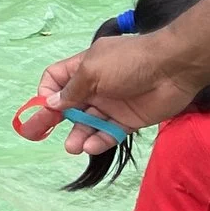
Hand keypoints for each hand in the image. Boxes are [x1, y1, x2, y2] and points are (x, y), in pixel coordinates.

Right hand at [39, 34, 197, 151]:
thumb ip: (72, 90)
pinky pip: (108, 133)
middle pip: (68, 106)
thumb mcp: (93, 71)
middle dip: (52, 119)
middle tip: (36, 134)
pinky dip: (99, 141)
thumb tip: (52, 104)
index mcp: (84, 68)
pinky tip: (90, 146)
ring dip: (77, 135)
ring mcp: (111, 105)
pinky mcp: (128, 120)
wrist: (173, 69)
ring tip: (72, 147)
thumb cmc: (128, 63)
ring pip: (87, 123)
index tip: (45, 107)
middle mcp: (95, 87)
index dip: (47, 93)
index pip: (56, 80)